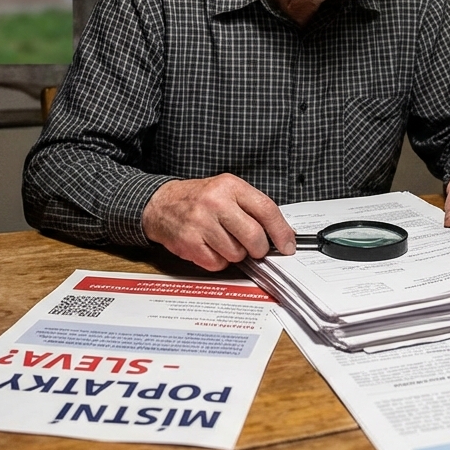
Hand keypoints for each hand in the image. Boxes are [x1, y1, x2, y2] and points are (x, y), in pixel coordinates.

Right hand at [141, 174, 296, 270]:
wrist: (161, 204)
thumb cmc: (199, 199)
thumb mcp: (227, 192)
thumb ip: (253, 209)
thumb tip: (282, 234)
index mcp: (230, 186)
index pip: (266, 210)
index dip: (282, 232)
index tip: (288, 245)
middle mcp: (216, 202)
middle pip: (254, 237)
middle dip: (259, 249)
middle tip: (254, 248)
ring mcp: (201, 222)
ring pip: (236, 254)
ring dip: (235, 254)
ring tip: (223, 241)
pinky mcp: (189, 242)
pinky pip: (217, 263)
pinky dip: (218, 261)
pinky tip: (210, 247)